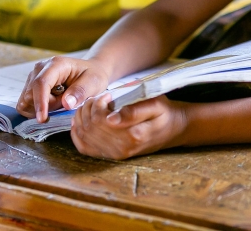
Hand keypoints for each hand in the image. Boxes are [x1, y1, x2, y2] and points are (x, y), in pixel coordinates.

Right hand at [16, 56, 110, 122]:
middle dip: (46, 105)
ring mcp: (34, 76)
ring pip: (27, 100)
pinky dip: (37, 107)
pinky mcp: (31, 84)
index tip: (42, 119)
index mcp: (56, 64)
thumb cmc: (93, 75)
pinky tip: (52, 102)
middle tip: (65, 103)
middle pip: (31, 94)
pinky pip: (26, 102)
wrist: (89, 71)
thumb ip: (80, 92)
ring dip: (42, 106)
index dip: (40, 102)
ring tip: (60, 101)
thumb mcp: (93, 82)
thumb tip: (66, 103)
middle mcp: (40, 68)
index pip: (41, 83)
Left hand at [71, 96, 188, 159]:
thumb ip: (133, 111)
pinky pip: (84, 147)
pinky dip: (78, 133)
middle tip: (99, 98)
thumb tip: (110, 119)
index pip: (98, 119)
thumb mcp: (155, 105)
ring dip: (82, 118)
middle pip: (88, 127)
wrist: (172, 129)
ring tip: (94, 107)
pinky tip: (82, 121)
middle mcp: (121, 149)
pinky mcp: (110, 156)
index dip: (97, 104)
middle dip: (88, 109)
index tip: (108, 95)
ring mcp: (114, 154)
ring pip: (83, 136)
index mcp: (132, 135)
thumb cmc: (163, 113)